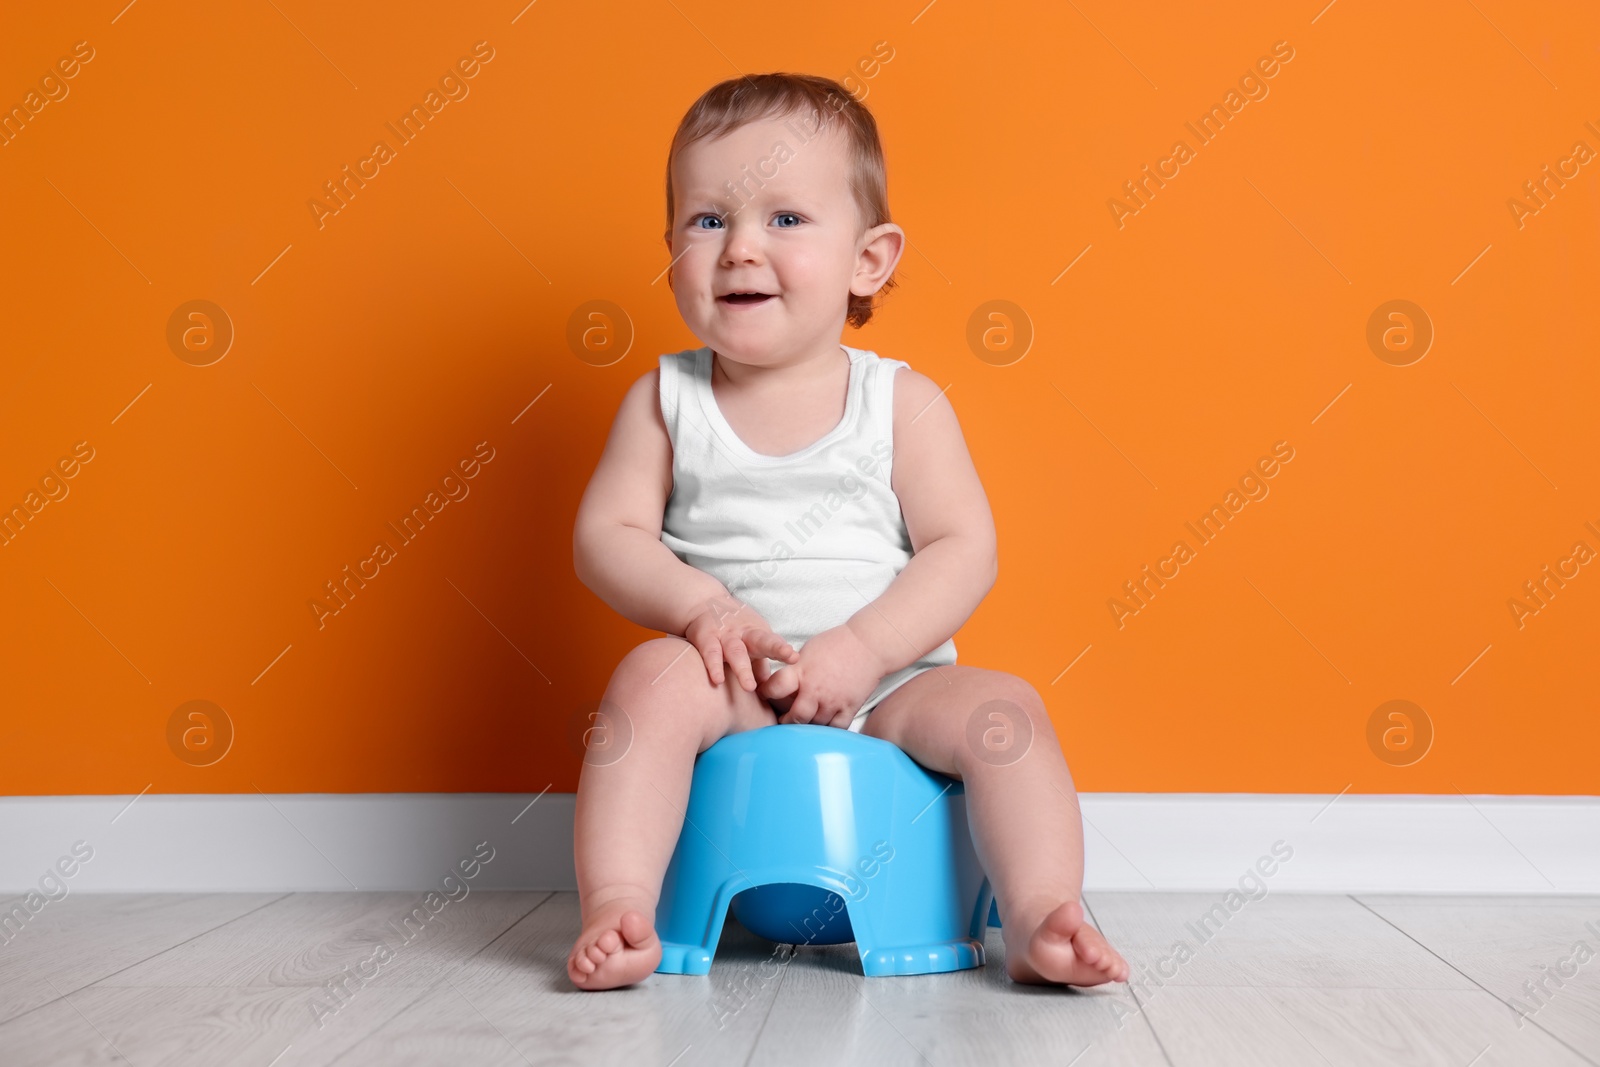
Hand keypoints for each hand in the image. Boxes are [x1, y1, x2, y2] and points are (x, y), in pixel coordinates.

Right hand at [682, 593, 797, 692]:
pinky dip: (714, 666)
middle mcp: (744, 633)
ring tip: (749, 687)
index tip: (795, 658)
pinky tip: (718, 680)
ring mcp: (725, 635)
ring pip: (736, 651)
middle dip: (775, 648)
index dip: (783, 649)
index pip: (773, 642)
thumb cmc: (732, 629)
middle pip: (760, 641)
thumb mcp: (750, 643)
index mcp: (757, 634)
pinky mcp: (706, 637)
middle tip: (788, 656)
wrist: (703, 601)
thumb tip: (771, 689)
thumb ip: (760, 666)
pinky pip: (710, 653)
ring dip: (743, 669)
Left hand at [757, 622, 888, 729]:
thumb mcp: (808, 650)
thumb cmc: (836, 643)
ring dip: (808, 726)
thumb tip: (782, 684)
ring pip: (815, 726)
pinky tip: (824, 725)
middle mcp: (815, 689)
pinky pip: (835, 728)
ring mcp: (833, 701)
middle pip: (795, 717)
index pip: (774, 688)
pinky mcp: (849, 708)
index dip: (766, 693)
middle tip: (785, 720)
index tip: (766, 695)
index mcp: (801, 671)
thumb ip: (795, 669)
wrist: (869, 645)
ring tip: (804, 722)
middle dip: (787, 721)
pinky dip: (829, 729)